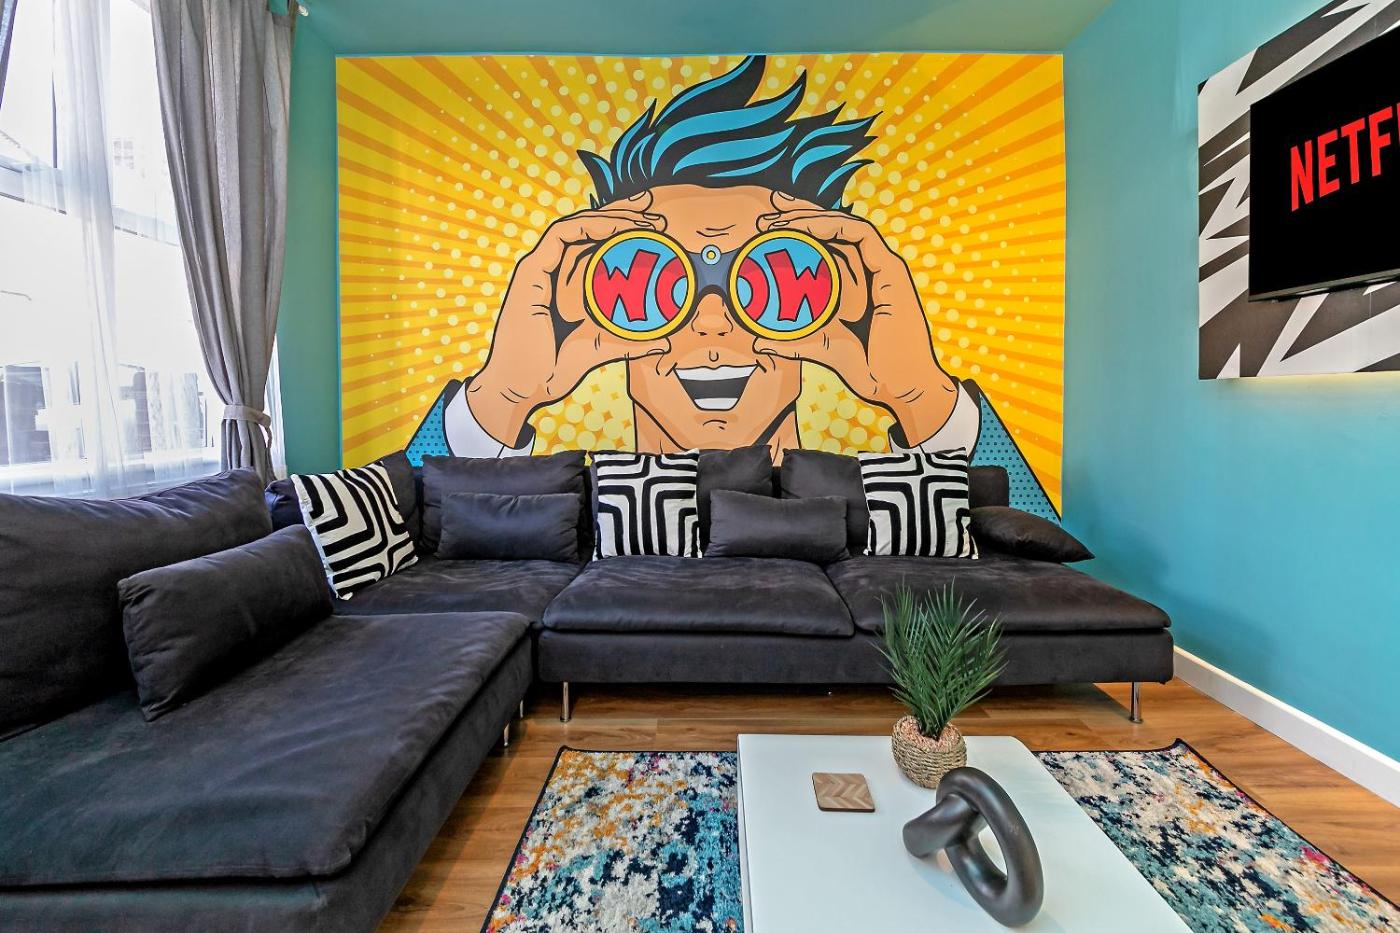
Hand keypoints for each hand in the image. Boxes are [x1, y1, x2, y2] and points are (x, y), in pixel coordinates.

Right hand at [467, 191, 667, 446]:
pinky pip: (563, 234)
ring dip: (612, 217)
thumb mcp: (600, 349)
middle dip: (622, 216)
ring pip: (577, 226)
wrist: (522, 387)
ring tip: (645, 219)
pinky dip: (591, 225)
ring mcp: (538, 269)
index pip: (592, 246)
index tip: (653, 231)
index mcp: (561, 284)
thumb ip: (630, 343)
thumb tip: (664, 341)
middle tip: (656, 215)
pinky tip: (619, 227)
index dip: (621, 232)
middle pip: (587, 231)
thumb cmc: (551, 371)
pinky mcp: (531, 271)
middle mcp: (549, 271)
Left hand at [755, 191, 958, 444]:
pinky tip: (804, 227)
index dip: (802, 230)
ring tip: (778, 220)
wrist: (900, 386)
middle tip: (768, 214)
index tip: (770, 227)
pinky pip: (860, 234)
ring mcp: (884, 268)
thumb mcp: (822, 350)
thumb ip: (792, 344)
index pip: (830, 245)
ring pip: (845, 226)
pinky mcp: (891, 271)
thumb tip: (758, 342)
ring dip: (810, 218)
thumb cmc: (870, 370)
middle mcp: (873, 270)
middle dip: (801, 215)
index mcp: (861, 283)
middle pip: (836, 230)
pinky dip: (832, 225)